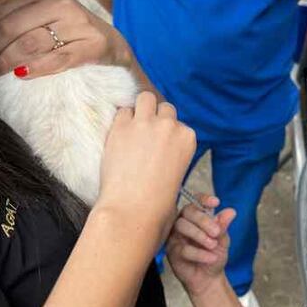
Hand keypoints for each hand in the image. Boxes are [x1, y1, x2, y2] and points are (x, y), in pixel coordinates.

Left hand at [0, 0, 134, 78]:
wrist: (113, 45)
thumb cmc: (69, 31)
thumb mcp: (46, 13)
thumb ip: (19, 14)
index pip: (1, 9)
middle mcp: (62, 4)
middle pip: (11, 27)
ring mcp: (78, 26)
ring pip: (29, 45)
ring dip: (8, 61)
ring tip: (2, 70)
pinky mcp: (90, 48)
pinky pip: (53, 61)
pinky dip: (33, 70)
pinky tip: (22, 75)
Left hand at [95, 92, 196, 244]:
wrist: (133, 209)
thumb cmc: (156, 202)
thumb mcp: (178, 173)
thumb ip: (173, 152)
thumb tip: (159, 146)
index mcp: (188, 138)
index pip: (178, 123)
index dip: (166, 133)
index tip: (158, 145)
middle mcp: (169, 126)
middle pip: (164, 107)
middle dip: (155, 118)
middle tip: (144, 136)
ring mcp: (145, 123)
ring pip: (145, 97)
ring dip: (140, 109)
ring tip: (132, 127)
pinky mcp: (121, 126)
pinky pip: (122, 111)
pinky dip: (121, 120)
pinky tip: (118, 135)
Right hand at [166, 194, 236, 296]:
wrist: (209, 279)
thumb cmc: (214, 256)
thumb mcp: (223, 241)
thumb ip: (223, 226)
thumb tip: (231, 212)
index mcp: (196, 217)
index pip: (196, 202)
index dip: (203, 199)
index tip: (215, 202)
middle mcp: (183, 223)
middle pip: (187, 211)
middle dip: (203, 220)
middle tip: (216, 232)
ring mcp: (175, 236)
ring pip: (181, 226)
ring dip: (199, 234)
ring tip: (213, 245)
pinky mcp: (171, 251)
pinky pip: (182, 248)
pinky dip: (199, 253)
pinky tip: (210, 257)